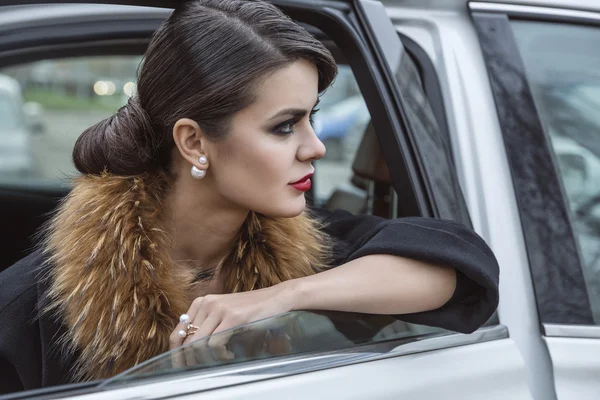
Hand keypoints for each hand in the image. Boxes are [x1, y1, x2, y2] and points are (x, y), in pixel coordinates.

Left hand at [169, 282, 296, 361]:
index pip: (179, 331)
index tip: (181, 365)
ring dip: (206, 359)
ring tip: (220, 359)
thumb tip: (188, 348)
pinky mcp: (233, 317)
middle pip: (186, 340)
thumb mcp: (224, 313)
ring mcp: (220, 309)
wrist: (276, 298)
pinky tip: (229, 355)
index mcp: (202, 302)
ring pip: (198, 343)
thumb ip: (207, 325)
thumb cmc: (251, 309)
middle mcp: (207, 303)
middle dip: (189, 360)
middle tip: (198, 370)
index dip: (176, 352)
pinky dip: (219, 355)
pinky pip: (214, 343)